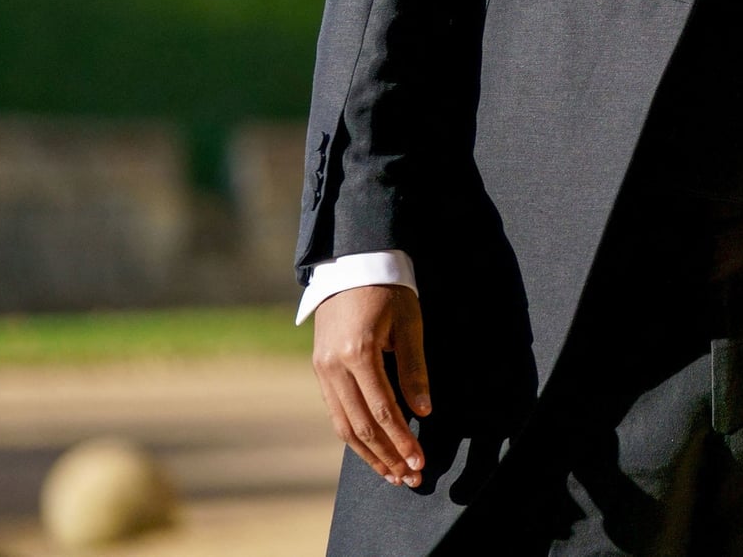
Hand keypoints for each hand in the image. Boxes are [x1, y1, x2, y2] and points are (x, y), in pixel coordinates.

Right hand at [312, 284, 430, 487]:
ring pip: (343, 425)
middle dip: (387, 456)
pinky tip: (371, 449)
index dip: (402, 441)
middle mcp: (334, 367)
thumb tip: (423, 412)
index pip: (383, 411)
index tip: (420, 462)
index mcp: (358, 353)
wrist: (352, 263)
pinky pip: (336, 412)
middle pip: (361, 426)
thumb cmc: (389, 289)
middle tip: (410, 478)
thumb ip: (414, 369)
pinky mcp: (319, 369)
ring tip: (392, 474)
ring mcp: (322, 370)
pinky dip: (354, 435)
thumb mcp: (409, 323)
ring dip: (369, 453)